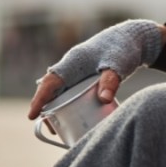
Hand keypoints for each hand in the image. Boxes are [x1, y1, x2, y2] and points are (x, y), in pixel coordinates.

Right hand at [27, 19, 163, 117]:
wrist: (133, 38)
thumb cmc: (123, 49)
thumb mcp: (117, 65)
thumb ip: (110, 81)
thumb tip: (103, 100)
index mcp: (72, 62)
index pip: (50, 83)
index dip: (40, 100)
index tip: (32, 116)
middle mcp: (71, 66)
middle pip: (53, 90)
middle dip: (47, 109)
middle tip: (51, 129)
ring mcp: (79, 71)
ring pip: (62, 92)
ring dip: (58, 108)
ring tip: (61, 128)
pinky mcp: (87, 75)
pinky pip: (73, 91)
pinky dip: (70, 104)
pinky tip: (77, 116)